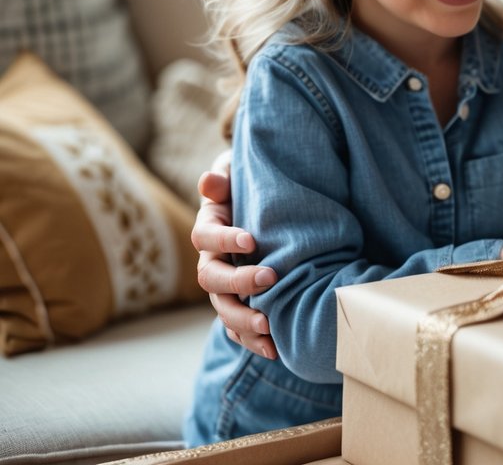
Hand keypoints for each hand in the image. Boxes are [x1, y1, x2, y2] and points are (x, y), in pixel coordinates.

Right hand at [192, 151, 278, 359]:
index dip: (224, 240)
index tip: (252, 240)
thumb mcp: (238, 177)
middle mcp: (211, 261)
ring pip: (222, 309)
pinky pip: (236, 329)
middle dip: (238, 282)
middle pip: (210, 279)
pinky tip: (273, 349)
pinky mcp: (239, 304)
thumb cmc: (251, 187)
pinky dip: (251, 340)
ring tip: (268, 325)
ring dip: (242, 320)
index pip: (205, 237)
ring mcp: (223, 287)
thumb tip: (209, 181)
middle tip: (270, 278)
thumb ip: (224, 179)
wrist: (261, 208)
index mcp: (209, 229)